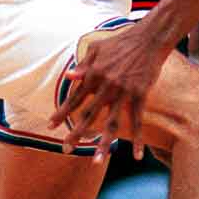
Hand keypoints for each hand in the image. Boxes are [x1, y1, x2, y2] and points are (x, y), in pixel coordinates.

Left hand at [49, 20, 166, 161]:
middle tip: (65, 149)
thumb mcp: (97, 48)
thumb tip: (67, 77)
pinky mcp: (140, 95)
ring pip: (112, 123)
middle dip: (76, 133)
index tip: (50, 126)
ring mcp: (124, 92)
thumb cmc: (121, 42)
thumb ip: (83, 64)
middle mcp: (106, 86)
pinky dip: (138, 139)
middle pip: (89, 114)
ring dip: (104, 144)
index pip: (74, 98)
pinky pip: (138, 121)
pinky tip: (137, 156)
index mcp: (93, 74)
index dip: (62, 113)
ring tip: (96, 161)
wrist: (148, 38)